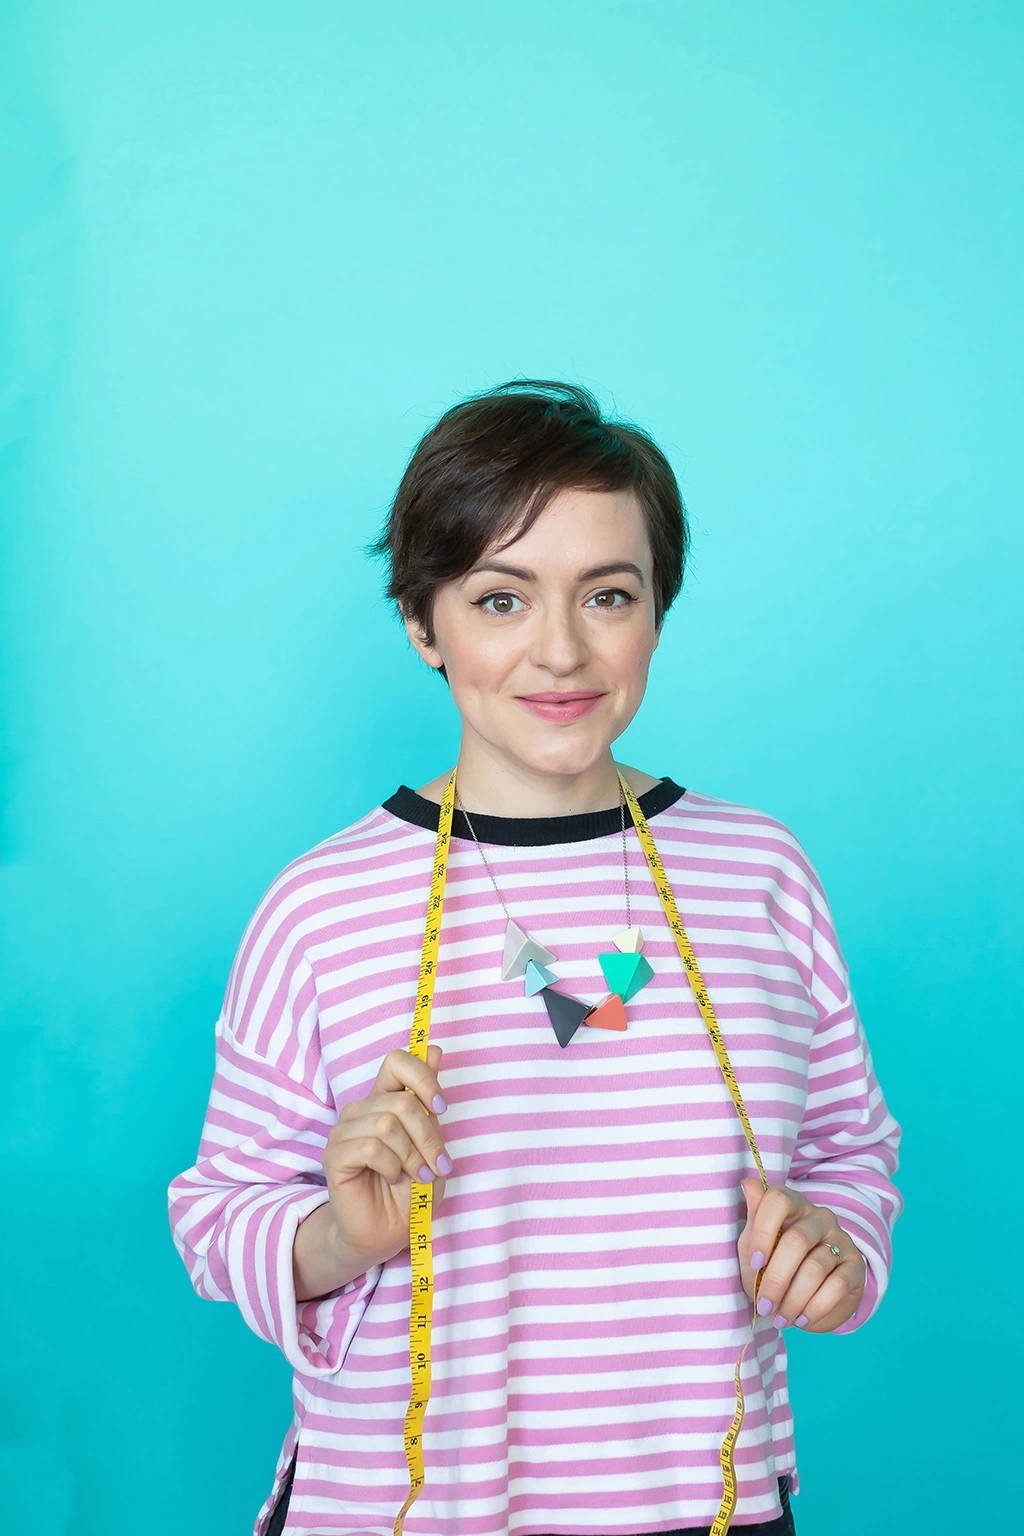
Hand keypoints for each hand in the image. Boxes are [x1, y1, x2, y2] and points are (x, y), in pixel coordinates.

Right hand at [320, 1044, 451, 1268]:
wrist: (386, 1232)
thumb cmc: (410, 1190)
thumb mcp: (430, 1143)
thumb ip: (428, 1100)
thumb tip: (436, 1049)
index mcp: (384, 1100)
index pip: (396, 1060)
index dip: (422, 1076)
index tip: (441, 1106)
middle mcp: (361, 1111)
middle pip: (401, 1101)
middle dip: (427, 1137)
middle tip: (435, 1165)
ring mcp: (344, 1132)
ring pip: (386, 1124)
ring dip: (410, 1156)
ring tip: (415, 1176)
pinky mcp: (334, 1156)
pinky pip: (369, 1148)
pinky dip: (391, 1166)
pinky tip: (391, 1178)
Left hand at [737, 1177, 865, 1332]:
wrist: (808, 1296)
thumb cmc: (775, 1264)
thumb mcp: (756, 1247)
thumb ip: (753, 1220)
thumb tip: (747, 1182)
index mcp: (792, 1204)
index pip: (778, 1200)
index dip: (764, 1231)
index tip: (756, 1262)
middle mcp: (819, 1217)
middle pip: (797, 1240)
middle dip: (776, 1279)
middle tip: (764, 1304)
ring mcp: (840, 1239)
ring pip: (815, 1268)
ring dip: (793, 1299)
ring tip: (780, 1317)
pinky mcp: (856, 1266)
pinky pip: (836, 1286)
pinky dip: (814, 1307)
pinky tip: (801, 1318)